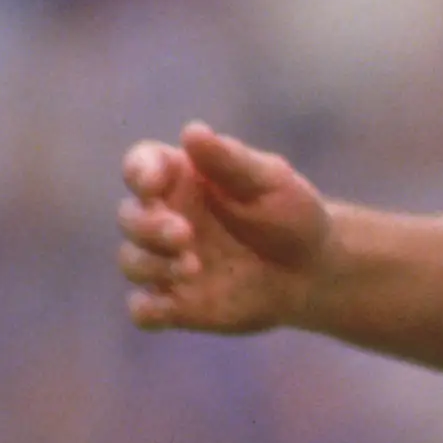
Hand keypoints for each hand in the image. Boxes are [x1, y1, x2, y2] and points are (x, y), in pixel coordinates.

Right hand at [120, 123, 331, 335]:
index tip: (153, 184)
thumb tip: (192, 131)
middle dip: (148, 226)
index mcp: (181, 178)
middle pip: (130, 217)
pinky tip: (169, 308)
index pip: (140, 166)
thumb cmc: (291, 213)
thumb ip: (229, 160)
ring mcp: (167, 261)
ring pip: (131, 261)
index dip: (139, 173)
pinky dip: (146, 310)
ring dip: (152, 265)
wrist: (313, 271)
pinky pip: (143, 310)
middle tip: (184, 235)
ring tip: (193, 268)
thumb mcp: (270, 181)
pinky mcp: (177, 302)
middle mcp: (165, 217)